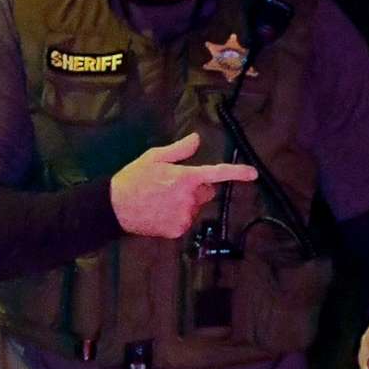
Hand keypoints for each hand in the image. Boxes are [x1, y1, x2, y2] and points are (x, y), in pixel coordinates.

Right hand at [108, 133, 259, 238]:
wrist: (115, 207)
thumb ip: (179, 150)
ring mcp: (184, 216)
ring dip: (186, 203)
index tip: (253, 174)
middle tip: (173, 186)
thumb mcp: (154, 157)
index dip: (237, 172)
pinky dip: (178, 217)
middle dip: (196, 188)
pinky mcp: (178, 230)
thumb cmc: (134, 178)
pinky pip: (186, 221)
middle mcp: (189, 198)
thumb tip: (197, 139)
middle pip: (206, 192)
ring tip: (162, 201)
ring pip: (196, 208)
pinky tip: (160, 213)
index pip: (216, 173)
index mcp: (185, 177)